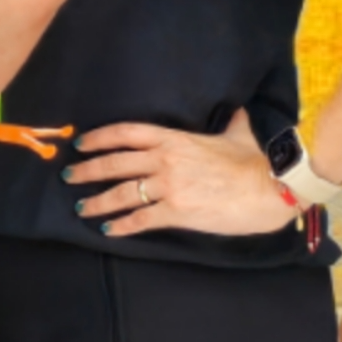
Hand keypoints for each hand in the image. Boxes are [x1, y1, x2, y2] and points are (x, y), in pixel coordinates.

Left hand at [62, 111, 304, 237]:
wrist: (271, 188)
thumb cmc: (256, 161)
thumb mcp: (238, 134)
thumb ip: (230, 122)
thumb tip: (236, 110)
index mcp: (175, 138)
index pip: (127, 133)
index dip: (100, 138)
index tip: (82, 143)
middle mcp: (166, 160)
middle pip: (115, 163)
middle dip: (88, 170)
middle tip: (69, 177)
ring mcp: (170, 186)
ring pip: (122, 193)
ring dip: (98, 201)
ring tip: (81, 208)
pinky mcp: (177, 212)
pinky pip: (141, 219)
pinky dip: (121, 225)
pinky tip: (108, 230)